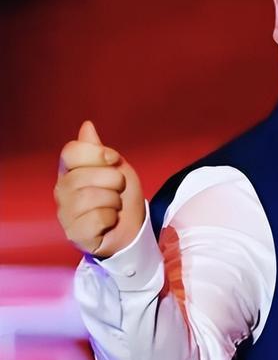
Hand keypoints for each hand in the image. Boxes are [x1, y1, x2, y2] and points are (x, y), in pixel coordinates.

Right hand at [54, 121, 145, 257]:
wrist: (133, 228)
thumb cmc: (123, 196)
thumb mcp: (117, 167)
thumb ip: (98, 149)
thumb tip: (87, 126)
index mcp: (69, 170)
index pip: (71, 151)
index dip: (97, 154)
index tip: (113, 161)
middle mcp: (62, 190)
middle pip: (84, 175)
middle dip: (113, 181)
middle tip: (118, 190)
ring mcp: (65, 213)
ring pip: (90, 197)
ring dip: (113, 201)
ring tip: (114, 206)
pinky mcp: (74, 233)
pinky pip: (96, 219)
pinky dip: (111, 219)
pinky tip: (109, 222)